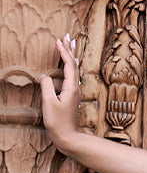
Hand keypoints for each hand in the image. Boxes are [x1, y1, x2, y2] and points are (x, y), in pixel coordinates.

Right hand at [39, 34, 81, 151]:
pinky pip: (73, 76)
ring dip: (71, 56)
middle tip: (68, 36)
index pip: (68, 66)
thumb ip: (47, 87)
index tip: (58, 40)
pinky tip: (71, 65)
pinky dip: (71, 66)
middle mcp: (76, 88)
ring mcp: (75, 92)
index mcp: (71, 88)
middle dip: (70, 49)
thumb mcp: (49, 103)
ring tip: (70, 45)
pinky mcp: (72, 96)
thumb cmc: (58, 122)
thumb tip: (45, 76)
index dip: (64, 52)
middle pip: (74, 64)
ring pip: (74, 69)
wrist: (67, 137)